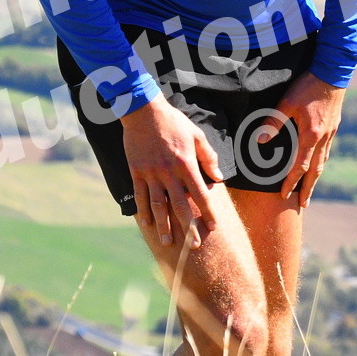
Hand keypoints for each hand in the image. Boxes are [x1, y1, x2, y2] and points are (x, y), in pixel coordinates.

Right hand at [120, 95, 223, 247]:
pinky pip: (140, 195)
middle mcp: (168, 172)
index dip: (208, 212)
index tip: (212, 227)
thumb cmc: (173, 122)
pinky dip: (143, 210)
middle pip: (179, 206)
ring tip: (167, 242)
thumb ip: (208, 158)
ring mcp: (150, 173)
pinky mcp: (136, 171)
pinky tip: (146, 223)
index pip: (200, 194)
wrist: (143, 110)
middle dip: (188, 228)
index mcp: (185, 164)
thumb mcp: (197, 135)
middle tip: (193, 247)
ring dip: (163, 225)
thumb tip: (219, 178)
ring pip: (158, 205)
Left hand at [255, 71, 344, 207]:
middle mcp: (323, 138)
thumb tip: (261, 141)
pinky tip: (318, 163)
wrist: (333, 72)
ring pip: (323, 161)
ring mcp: (331, 133)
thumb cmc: (308, 86)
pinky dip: (321, 162)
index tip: (284, 195)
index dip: (291, 182)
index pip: (300, 166)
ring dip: (316, 178)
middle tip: (303, 204)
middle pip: (316, 170)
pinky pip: (327, 151)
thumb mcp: (287, 102)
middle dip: (308, 189)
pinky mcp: (334, 126)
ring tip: (311, 189)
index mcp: (311, 135)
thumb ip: (274, 122)